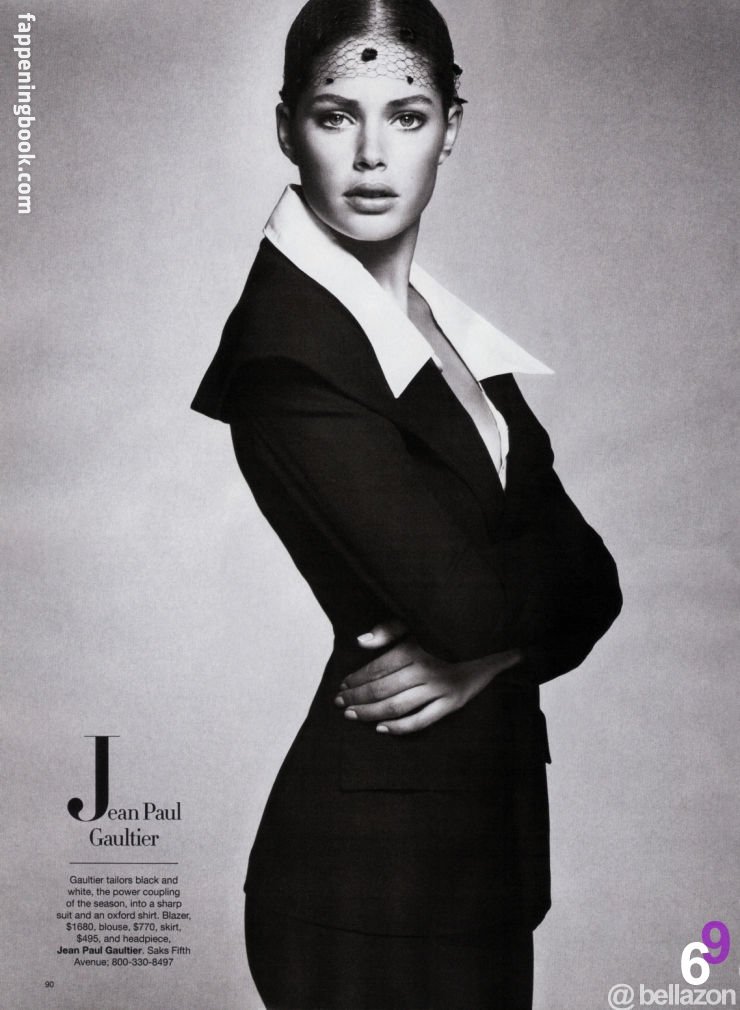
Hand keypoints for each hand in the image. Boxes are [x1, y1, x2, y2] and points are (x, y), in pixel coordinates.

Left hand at [334, 620, 521, 734]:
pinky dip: (400, 728)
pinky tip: (382, 729)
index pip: (377, 669)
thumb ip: (389, 630)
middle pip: (382, 689)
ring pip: (396, 706)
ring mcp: (440, 689)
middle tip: (340, 703)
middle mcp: (426, 669)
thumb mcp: (418, 623)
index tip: (343, 685)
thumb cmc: (446, 631)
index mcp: (416, 648)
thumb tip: (361, 642)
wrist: (490, 641)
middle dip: (357, 698)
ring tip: (352, 715)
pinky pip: (421, 721)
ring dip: (370, 713)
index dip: (356, 679)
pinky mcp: (452, 704)